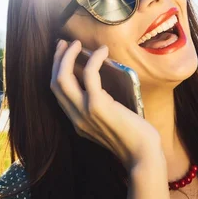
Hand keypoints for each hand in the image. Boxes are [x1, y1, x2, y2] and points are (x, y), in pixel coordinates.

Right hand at [50, 40, 162, 172]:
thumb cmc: (134, 138)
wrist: (142, 155)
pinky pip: (89, 75)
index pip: (58, 93)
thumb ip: (101, 108)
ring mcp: (84, 112)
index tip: (63, 55)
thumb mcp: (110, 123)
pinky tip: (102, 51)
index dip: (57, 71)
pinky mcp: (98, 105)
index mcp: (77, 122)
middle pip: (55, 83)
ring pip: (63, 78)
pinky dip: (94, 59)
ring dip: (68, 56)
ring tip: (77, 43)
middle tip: (65, 43)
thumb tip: (104, 85)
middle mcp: (75, 117)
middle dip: (57, 60)